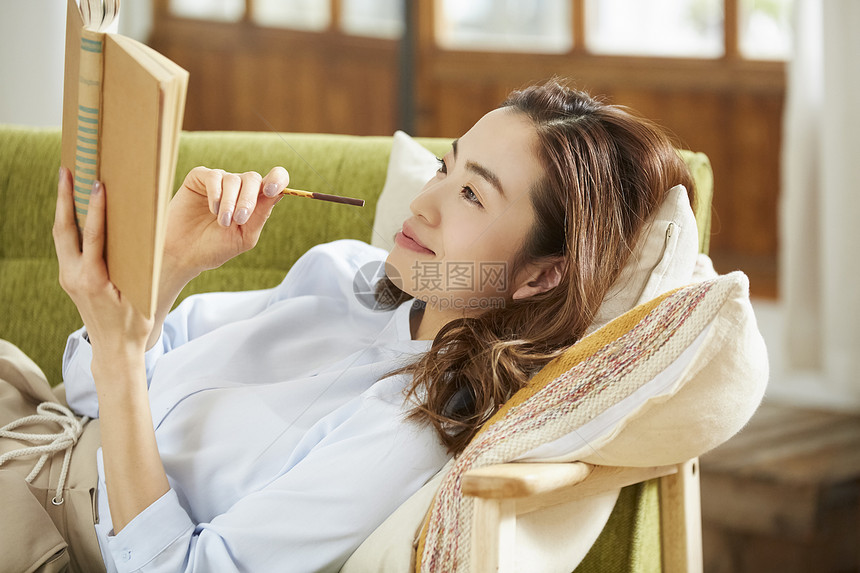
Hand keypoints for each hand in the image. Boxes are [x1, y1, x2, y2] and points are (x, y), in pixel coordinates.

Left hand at [53, 167, 153, 356]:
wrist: (114, 350)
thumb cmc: (134, 325)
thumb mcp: (140, 295)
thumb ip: (137, 266)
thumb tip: (140, 235)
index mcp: (93, 280)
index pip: (93, 236)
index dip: (95, 209)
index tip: (99, 184)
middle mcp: (74, 276)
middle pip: (63, 229)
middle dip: (64, 198)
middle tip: (66, 170)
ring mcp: (68, 277)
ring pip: (61, 236)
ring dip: (63, 208)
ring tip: (66, 182)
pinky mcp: (70, 279)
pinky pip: (66, 245)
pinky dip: (69, 224)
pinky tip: (74, 210)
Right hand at [162, 166, 288, 281]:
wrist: (185, 254)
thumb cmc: (216, 247)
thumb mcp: (244, 236)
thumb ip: (261, 215)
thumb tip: (278, 193)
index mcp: (255, 201)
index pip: (274, 180)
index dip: (277, 179)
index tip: (272, 191)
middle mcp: (239, 188)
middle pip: (253, 178)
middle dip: (248, 199)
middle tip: (239, 220)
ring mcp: (219, 181)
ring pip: (233, 179)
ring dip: (229, 202)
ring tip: (222, 222)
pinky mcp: (199, 178)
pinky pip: (213, 176)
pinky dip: (215, 193)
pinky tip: (212, 210)